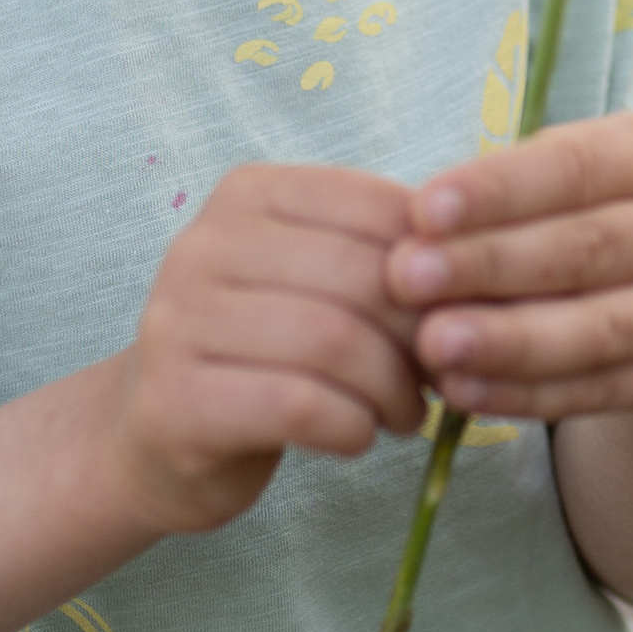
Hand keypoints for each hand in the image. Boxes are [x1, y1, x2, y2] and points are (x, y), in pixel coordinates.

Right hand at [113, 164, 426, 538]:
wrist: (152, 435)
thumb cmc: (260, 352)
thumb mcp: (313, 283)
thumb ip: (379, 259)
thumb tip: (480, 261)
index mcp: (247, 195)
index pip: (374, 207)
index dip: (437, 267)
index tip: (457, 314)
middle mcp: (202, 245)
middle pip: (358, 277)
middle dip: (418, 336)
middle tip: (440, 376)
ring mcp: (178, 322)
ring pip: (332, 342)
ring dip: (392, 390)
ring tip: (405, 414)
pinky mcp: (176, 400)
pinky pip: (298, 405)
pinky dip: (352, 426)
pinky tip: (357, 437)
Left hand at [385, 115, 632, 424]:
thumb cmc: (588, 207)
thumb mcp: (567, 172)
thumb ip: (504, 192)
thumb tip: (414, 230)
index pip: (577, 167)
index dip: (498, 190)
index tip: (421, 211)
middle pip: (587, 249)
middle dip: (489, 264)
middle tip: (406, 278)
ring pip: (599, 330)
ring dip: (508, 340)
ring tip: (433, 344)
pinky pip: (598, 390)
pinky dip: (526, 394)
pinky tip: (463, 390)